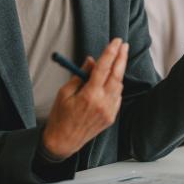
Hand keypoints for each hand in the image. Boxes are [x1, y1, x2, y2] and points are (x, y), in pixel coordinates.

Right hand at [42, 38, 128, 159]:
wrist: (63, 141)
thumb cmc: (60, 116)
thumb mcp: (64, 92)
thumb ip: (80, 75)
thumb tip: (91, 61)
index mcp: (90, 95)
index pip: (103, 68)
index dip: (110, 52)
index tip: (115, 42)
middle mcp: (103, 103)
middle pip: (116, 75)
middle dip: (121, 58)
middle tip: (123, 45)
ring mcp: (109, 111)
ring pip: (119, 86)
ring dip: (118, 72)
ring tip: (116, 60)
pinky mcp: (111, 117)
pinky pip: (117, 97)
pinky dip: (115, 86)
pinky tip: (110, 81)